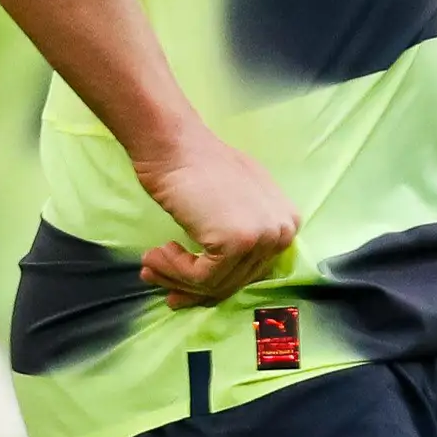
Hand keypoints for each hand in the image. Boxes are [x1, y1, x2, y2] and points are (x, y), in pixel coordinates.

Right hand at [129, 127, 297, 309]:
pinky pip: (201, 278)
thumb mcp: (235, 205)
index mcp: (287, 224)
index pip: (250, 272)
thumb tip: (224, 280)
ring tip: (148, 265)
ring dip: (174, 278)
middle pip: (234, 281)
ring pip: (216, 283)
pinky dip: (174, 271)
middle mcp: (283, 232)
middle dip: (189, 287)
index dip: (211, 284)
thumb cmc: (198, 171)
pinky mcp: (236, 244)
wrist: (177, 148)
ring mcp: (262, 238)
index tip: (179, 288)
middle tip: (154, 276)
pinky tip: (157, 253)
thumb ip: (241, 236)